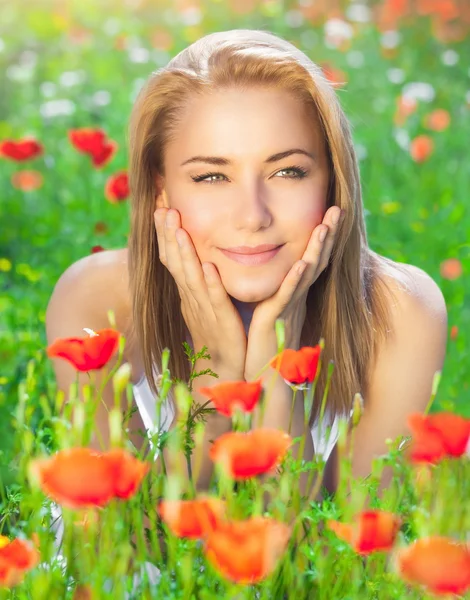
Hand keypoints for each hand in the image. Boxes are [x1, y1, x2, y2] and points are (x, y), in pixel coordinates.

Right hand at [154, 207, 247, 378]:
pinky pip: (216, 302)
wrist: (226, 370)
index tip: (160, 208)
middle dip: (168, 236)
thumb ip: (199, 280)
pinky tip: (209, 268)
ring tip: (179, 229)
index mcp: (188, 293)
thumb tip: (196, 257)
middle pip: (176, 264)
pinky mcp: (223, 324)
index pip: (171, 259)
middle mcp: (191, 299)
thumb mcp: (204, 303)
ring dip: (185, 254)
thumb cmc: (218, 335)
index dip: (165, 235)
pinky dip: (211, 285)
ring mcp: (205, 312)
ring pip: (191, 279)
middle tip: (163, 208)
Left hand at [244, 207, 344, 381]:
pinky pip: (288, 296)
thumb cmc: (268, 347)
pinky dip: (295, 280)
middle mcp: (296, 297)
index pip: (312, 259)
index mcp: (294, 293)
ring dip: (317, 250)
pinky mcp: (277, 319)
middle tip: (338, 210)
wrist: (265, 378)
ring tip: (325, 227)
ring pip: (307, 274)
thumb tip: (284, 278)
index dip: (322, 237)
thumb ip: (280, 295)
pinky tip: (302, 263)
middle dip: (327, 235)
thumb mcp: (274, 313)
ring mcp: (290, 307)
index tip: (330, 212)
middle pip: (316, 260)